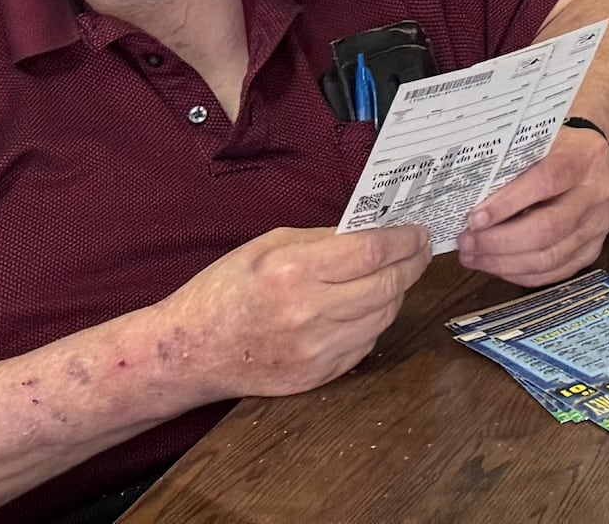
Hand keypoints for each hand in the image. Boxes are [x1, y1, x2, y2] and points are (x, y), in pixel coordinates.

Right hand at [150, 225, 430, 402]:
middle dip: (412, 263)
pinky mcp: (315, 377)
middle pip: (387, 285)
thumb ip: (324, 238)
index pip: (373, 252)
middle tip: (419, 250)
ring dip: (397, 293)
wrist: (188, 352)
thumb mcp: (269, 246)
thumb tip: (373, 231)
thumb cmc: (225, 291)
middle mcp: (308, 314)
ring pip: (383, 317)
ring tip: (395, 275)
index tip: (419, 231)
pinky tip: (366, 307)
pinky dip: (374, 322)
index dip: (405, 239)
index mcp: (294, 272)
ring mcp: (313, 351)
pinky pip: (365, 344)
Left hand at [455, 128, 608, 286]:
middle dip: (499, 241)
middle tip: (467, 242)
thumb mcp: (536, 142)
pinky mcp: (593, 248)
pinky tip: (497, 266)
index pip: (547, 181)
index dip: (508, 203)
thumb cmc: (555, 148)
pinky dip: (520, 274)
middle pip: (548, 228)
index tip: (474, 218)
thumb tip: (465, 199)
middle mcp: (598, 192)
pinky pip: (554, 272)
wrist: (590, 156)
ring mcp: (599, 224)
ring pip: (549, 257)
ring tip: (474, 256)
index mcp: (584, 157)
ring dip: (504, 263)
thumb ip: (510, 165)